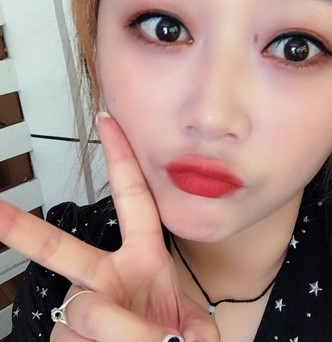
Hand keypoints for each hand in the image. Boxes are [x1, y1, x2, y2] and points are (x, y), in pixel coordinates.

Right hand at [0, 115, 217, 340]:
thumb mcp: (193, 330)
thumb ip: (178, 327)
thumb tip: (146, 335)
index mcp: (144, 259)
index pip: (134, 200)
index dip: (122, 161)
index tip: (109, 124)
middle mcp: (107, 276)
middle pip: (63, 248)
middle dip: (26, 229)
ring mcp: (83, 306)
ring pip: (82, 308)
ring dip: (113, 330)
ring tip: (137, 341)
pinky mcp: (65, 335)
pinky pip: (71, 336)